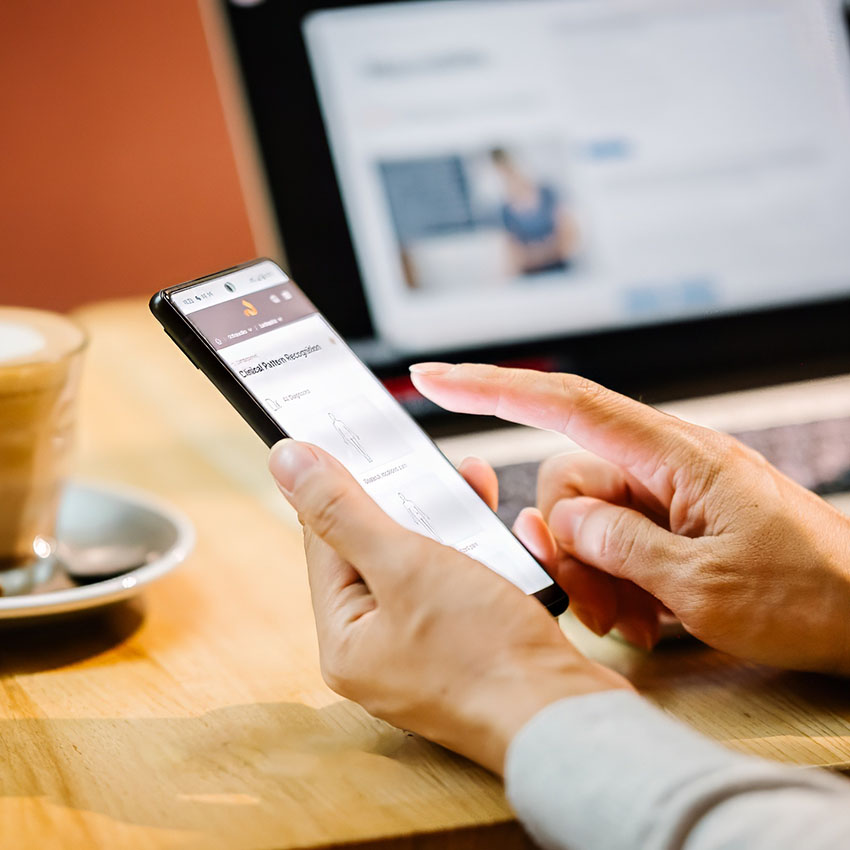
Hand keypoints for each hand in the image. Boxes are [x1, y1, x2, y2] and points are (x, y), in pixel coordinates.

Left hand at [268, 440, 629, 773]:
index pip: (326, 542)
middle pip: (378, 552)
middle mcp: (379, 650)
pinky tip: (503, 530)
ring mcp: (425, 652)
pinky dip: (478, 554)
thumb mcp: (405, 564)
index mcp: (345, 639)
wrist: (568, 719)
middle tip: (421, 456)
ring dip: (449, 521)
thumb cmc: (485, 653)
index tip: (353, 441)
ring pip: (426, 565)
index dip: (339, 485)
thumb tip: (285, 463)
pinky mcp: (469, 649)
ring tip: (471, 482)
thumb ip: (343, 511)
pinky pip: (461, 586)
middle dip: (407, 500)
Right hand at [410, 363, 849, 674]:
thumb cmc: (809, 595)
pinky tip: (653, 617)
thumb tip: (561, 517)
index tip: (432, 377)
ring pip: (589, 519)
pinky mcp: (678, 518)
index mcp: (671, 455)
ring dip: (598, 576)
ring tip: (640, 621)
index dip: (489, 386)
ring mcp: (671, 492)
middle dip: (570, 549)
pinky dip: (621, 581)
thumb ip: (618, 542)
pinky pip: (620, 538)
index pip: (563, 402)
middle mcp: (664, 463)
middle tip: (604, 607)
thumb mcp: (702, 583)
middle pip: (569, 483)